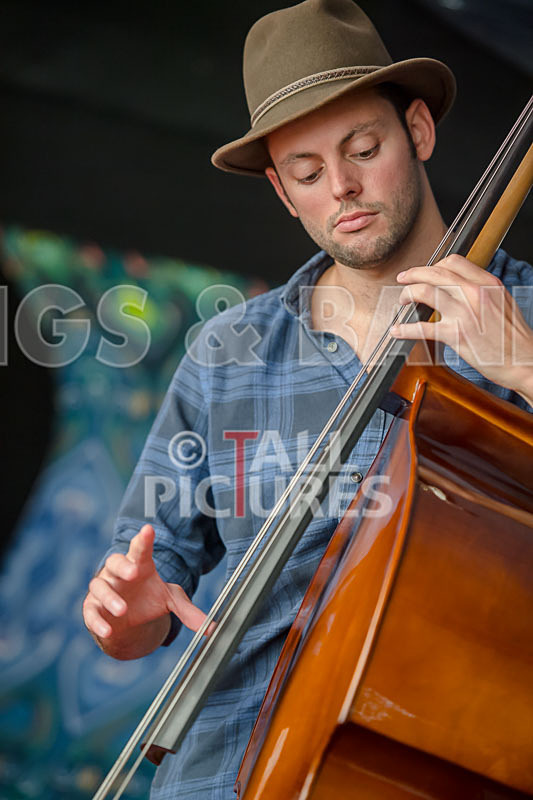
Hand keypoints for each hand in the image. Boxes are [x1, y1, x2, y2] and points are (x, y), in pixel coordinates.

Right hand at [83, 524, 207, 655]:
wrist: (127, 621)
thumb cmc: (148, 599)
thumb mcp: (169, 601)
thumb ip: (188, 611)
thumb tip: (213, 628)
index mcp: (139, 565)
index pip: (140, 549)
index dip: (144, 539)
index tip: (148, 530)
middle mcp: (118, 573)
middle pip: (116, 562)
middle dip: (123, 566)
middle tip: (133, 572)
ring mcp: (104, 589)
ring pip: (100, 586)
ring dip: (111, 597)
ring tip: (123, 609)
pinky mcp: (92, 608)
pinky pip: (90, 612)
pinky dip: (98, 621)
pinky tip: (108, 629)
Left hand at [390, 255, 532, 401]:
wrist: (524, 361)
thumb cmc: (514, 337)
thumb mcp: (502, 302)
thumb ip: (481, 291)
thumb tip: (461, 287)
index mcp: (487, 283)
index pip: (453, 262)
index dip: (432, 265)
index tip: (423, 271)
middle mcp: (474, 293)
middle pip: (435, 272)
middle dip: (413, 274)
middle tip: (403, 279)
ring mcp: (464, 313)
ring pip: (424, 292)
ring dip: (407, 295)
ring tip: (402, 301)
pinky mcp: (456, 334)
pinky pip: (422, 327)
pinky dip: (405, 329)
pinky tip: (397, 331)